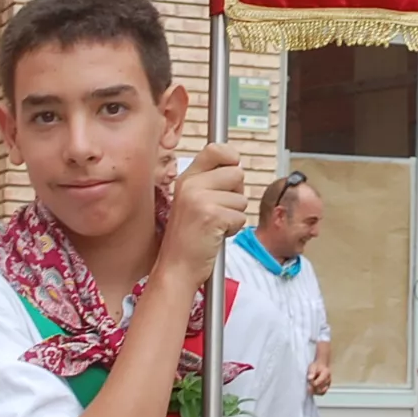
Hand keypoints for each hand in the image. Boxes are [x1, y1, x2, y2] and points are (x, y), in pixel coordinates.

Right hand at [159, 145, 246, 296]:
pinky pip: (241, 217)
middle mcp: (191, 184)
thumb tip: (236, 167)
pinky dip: (233, 229)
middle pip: (236, 173)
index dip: (231, 157)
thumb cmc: (188, 238)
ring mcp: (199, 199)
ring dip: (234, 215)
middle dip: (235, 195)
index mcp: (186, 178)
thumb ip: (210, 182)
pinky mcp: (211, 216)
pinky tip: (215, 235)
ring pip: (241, 198)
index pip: (215, 149)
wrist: (176, 268)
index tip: (232, 167)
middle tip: (218, 212)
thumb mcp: (192, 202)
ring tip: (214, 226)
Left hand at [305, 360, 331, 395]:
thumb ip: (311, 372)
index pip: (319, 382)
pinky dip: (317, 393)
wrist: (320, 366)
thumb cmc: (316, 366)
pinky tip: (312, 390)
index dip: (312, 383)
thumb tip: (310, 378)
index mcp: (326, 373)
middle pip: (321, 388)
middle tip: (308, 386)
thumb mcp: (312, 367)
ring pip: (321, 392)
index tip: (308, 381)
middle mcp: (329, 380)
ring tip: (310, 388)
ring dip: (314, 392)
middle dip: (313, 388)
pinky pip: (322, 393)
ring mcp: (328, 384)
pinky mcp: (327, 388)